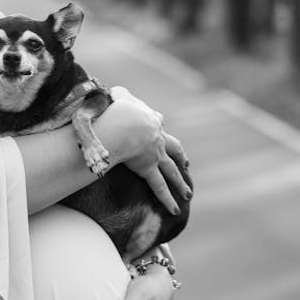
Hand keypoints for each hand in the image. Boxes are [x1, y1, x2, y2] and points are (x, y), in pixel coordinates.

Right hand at [103, 87, 189, 213]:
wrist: (124, 123)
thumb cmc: (117, 109)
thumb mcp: (117, 96)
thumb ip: (116, 94)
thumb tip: (111, 90)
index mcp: (150, 119)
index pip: (157, 120)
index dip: (157, 123)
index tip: (158, 124)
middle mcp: (157, 137)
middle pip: (173, 147)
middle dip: (179, 155)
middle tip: (185, 163)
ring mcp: (155, 154)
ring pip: (172, 170)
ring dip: (180, 182)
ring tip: (188, 193)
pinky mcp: (149, 169)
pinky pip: (159, 187)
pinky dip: (167, 199)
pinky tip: (176, 210)